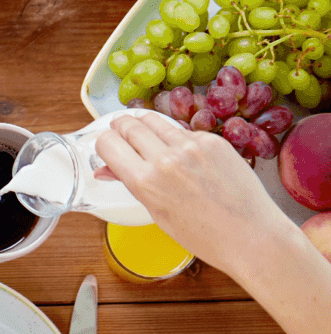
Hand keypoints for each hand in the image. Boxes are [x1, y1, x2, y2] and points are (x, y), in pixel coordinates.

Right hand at [98, 114, 330, 333]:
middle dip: (121, 128)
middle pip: (128, 124)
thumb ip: (131, 184)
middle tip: (123, 135)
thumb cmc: (204, 235)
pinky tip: (184, 154)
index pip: (108, 142)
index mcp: (145, 181)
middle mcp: (166, 158)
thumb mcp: (158, 213)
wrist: (252, 236)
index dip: (104, 143)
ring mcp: (192, 146)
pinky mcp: (214, 141)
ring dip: (146, 126)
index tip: (108, 147)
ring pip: (155, 121)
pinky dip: (177, 138)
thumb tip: (105, 170)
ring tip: (149, 138)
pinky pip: (184, 131)